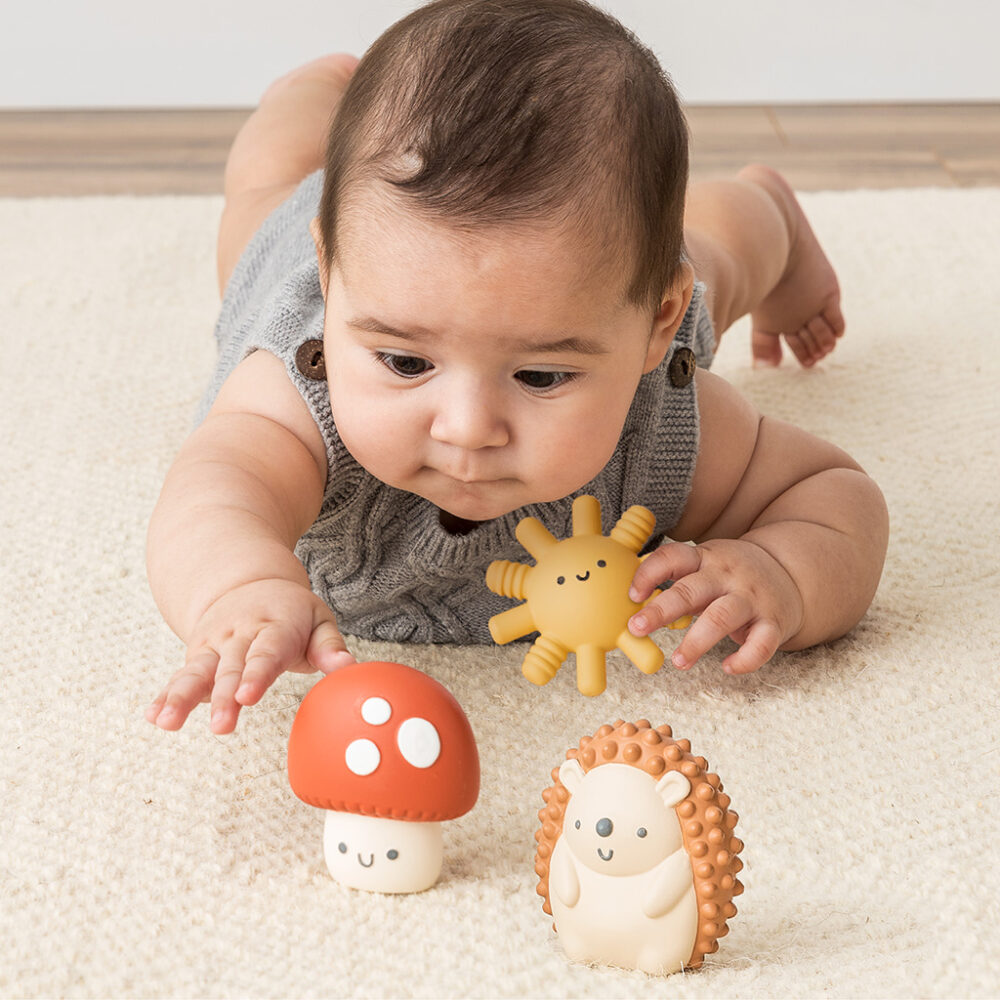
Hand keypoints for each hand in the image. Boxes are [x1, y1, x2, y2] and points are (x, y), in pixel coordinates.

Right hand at [146, 579, 354, 732]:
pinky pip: (180, 676)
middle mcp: (240, 635)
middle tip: (221, 727)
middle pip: (230, 669)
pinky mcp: (197, 656)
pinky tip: (153, 716)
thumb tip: (348, 668)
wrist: (247, 582)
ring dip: (182, 697)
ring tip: (167, 722)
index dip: (256, 675)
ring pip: (197, 672)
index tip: (248, 696)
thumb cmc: (290, 611)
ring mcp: (215, 646)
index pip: (266, 653)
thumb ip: (330, 647)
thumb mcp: (318, 618)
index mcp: (274, 626)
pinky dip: (166, 695)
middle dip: (224, 698)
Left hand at [627, 539, 803, 674]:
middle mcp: (727, 576)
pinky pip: (761, 644)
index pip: (673, 557)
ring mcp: (751, 598)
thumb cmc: (732, 575)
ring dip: (696, 642)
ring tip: (677, 661)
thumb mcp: (706, 565)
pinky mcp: (774, 622)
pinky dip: (744, 660)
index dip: (649, 573)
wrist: (791, 572)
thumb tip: (635, 604)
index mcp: (705, 559)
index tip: (631, 594)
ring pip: (721, 618)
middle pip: (691, 590)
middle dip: (661, 610)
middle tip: (636, 628)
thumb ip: (678, 582)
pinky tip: (727, 667)